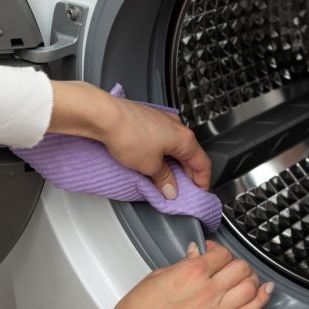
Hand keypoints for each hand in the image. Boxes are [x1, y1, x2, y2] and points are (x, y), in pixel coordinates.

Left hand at [47, 80, 210, 197]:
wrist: (105, 115)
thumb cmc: (129, 134)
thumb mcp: (149, 166)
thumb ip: (163, 179)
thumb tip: (170, 188)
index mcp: (185, 138)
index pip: (202, 163)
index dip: (203, 181)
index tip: (200, 193)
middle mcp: (176, 126)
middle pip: (190, 154)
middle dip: (187, 174)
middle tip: (182, 190)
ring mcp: (162, 120)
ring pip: (175, 146)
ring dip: (173, 164)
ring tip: (164, 179)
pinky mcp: (148, 119)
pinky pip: (162, 139)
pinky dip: (162, 153)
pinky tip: (152, 162)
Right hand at [91, 241, 273, 308]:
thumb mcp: (157, 276)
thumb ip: (182, 264)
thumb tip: (195, 254)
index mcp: (190, 272)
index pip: (221, 253)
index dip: (218, 250)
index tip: (213, 252)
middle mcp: (207, 291)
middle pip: (239, 267)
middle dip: (236, 262)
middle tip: (229, 265)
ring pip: (249, 287)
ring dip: (251, 278)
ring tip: (247, 276)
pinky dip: (260, 299)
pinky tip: (264, 291)